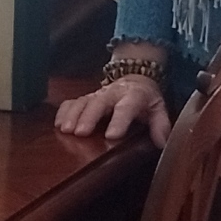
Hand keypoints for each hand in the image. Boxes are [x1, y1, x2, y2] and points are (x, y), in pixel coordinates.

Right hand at [55, 72, 170, 146]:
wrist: (135, 77)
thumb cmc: (145, 99)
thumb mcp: (158, 108)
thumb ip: (160, 125)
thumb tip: (162, 142)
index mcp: (133, 96)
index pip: (126, 107)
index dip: (119, 121)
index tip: (112, 136)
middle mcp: (112, 93)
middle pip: (98, 103)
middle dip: (88, 117)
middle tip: (80, 132)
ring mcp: (97, 94)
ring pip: (82, 101)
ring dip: (73, 115)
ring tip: (65, 129)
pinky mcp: (86, 97)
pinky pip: (72, 102)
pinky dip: (63, 111)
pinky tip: (58, 124)